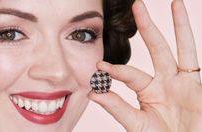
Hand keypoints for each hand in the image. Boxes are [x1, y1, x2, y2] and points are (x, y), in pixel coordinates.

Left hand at [88, 0, 201, 130]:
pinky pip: (193, 57)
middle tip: (136, 5)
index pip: (130, 74)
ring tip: (174, 2)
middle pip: (155, 48)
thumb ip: (117, 108)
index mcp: (148, 91)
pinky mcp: (196, 83)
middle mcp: (164, 81)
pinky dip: (188, 37)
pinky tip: (184, 15)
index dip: (116, 70)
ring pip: (178, 47)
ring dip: (177, 25)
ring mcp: (181, 81)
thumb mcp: (137, 124)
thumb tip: (93, 93)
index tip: (99, 66)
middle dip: (146, 27)